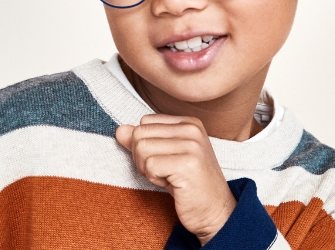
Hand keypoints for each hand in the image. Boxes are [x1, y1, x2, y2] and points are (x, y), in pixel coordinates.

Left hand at [116, 115, 235, 244]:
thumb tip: (120, 130)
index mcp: (189, 123)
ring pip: (141, 148)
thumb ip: (143, 140)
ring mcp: (192, 145)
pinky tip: (172, 185)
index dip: (146, 145)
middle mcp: (192, 129)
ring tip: (169, 177)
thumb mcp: (164, 157)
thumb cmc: (188, 185)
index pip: (144, 122)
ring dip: (148, 169)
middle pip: (140, 133)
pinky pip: (149, 165)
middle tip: (165, 172)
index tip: (165, 161)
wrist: (214, 212)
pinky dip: (154, 179)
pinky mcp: (187, 164)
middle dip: (143, 158)